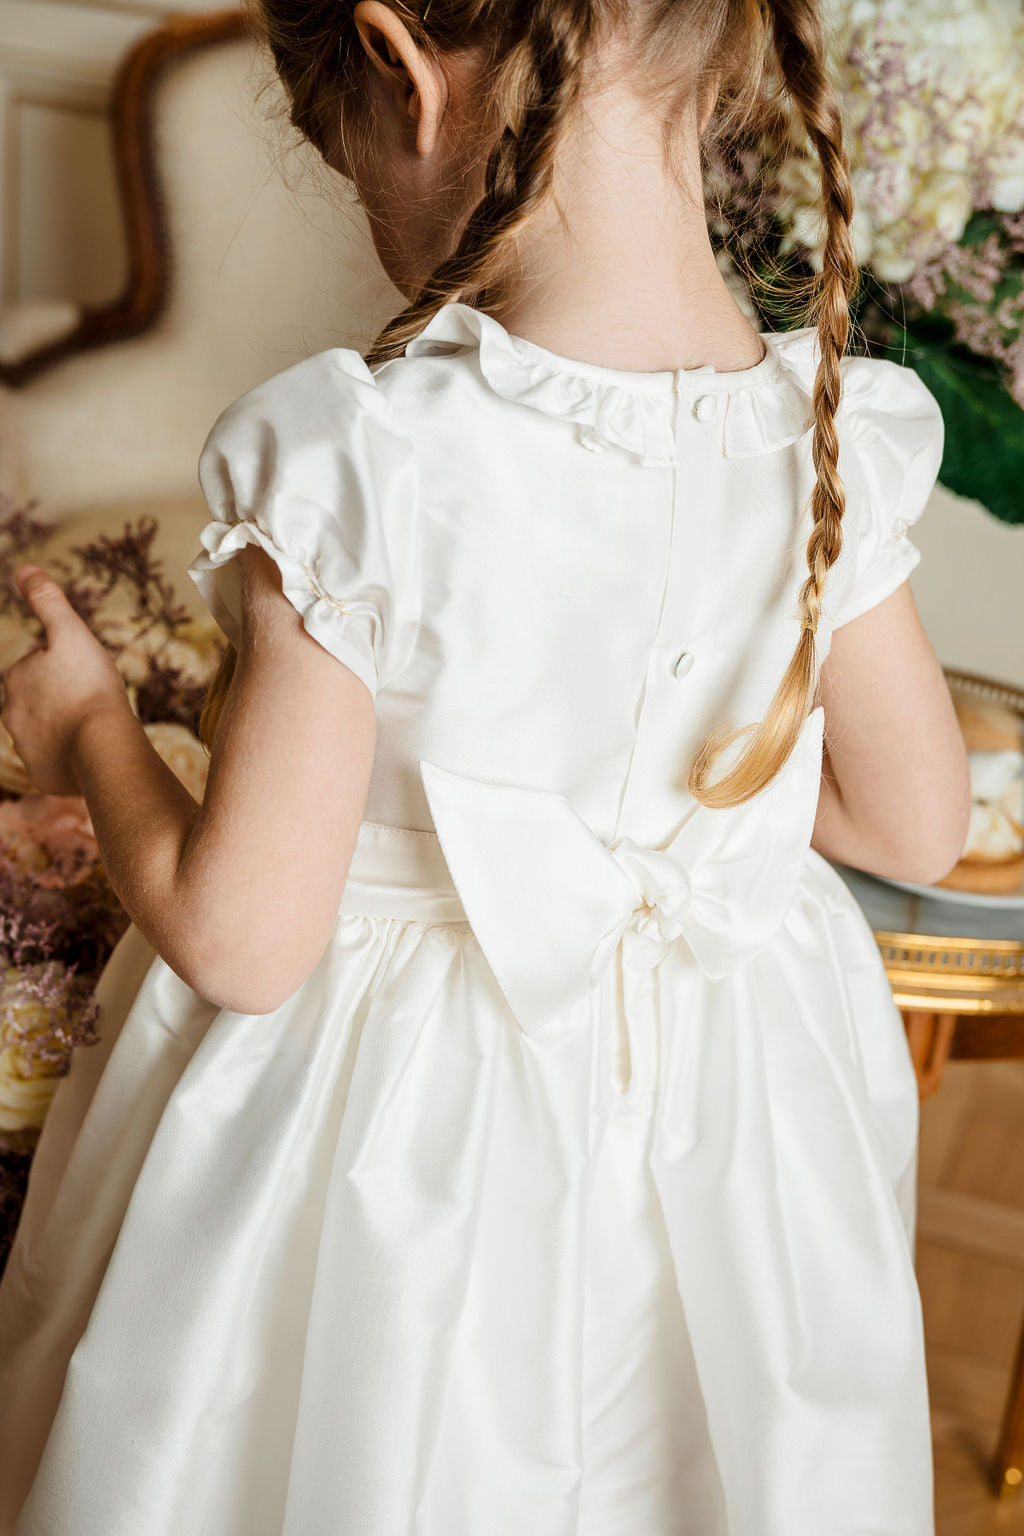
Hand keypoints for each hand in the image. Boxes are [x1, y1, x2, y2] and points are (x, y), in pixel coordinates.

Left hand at [0, 564, 132, 795]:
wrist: (102, 747)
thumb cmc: (90, 687)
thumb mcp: (71, 633)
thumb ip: (47, 601)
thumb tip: (24, 568)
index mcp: (15, 679)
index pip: (37, 667)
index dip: (64, 667)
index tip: (85, 673)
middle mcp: (11, 716)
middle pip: (40, 702)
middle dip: (61, 700)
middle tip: (92, 699)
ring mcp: (26, 750)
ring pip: (46, 733)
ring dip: (65, 730)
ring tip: (94, 728)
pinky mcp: (43, 776)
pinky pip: (55, 764)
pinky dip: (69, 759)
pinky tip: (90, 753)